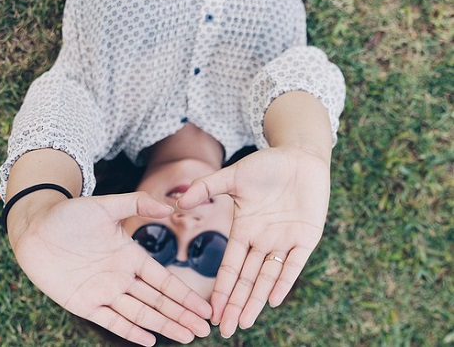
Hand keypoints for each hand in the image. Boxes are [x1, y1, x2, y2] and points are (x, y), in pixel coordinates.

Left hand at [10, 192, 211, 345]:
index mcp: (131, 256)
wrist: (35, 227)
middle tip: (204, 329)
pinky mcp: (83, 303)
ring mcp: (104, 292)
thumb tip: (170, 206)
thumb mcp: (107, 206)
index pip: (164, 280)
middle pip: (158, 301)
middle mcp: (122, 277)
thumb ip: (138, 203)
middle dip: (182, 314)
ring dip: (164, 324)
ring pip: (140, 313)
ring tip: (187, 336)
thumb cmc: (70, 214)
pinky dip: (130, 331)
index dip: (185, 295)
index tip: (205, 306)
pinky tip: (150, 339)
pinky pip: (111, 320)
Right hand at [177, 146, 329, 337]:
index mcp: (243, 230)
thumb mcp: (233, 176)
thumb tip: (179, 201)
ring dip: (256, 299)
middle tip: (225, 330)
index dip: (221, 288)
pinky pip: (294, 263)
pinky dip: (284, 281)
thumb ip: (207, 188)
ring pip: (268, 276)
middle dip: (236, 303)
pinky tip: (273, 300)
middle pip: (247, 279)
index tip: (211, 310)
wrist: (299, 156)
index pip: (230, 266)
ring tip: (244, 322)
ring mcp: (284, 240)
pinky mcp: (306, 236)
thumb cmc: (266, 165)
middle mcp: (262, 240)